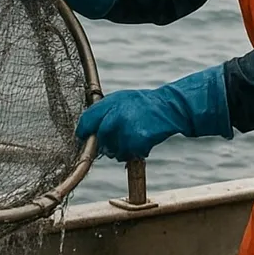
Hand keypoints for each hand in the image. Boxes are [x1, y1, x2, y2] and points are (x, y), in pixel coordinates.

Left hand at [75, 66, 232, 161]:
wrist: (170, 107)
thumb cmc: (145, 105)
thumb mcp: (122, 99)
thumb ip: (105, 112)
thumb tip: (87, 129)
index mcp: (110, 102)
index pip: (87, 120)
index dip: (83, 132)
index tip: (83, 138)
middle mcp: (116, 114)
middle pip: (99, 139)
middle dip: (104, 144)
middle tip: (114, 143)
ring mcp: (126, 128)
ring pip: (113, 150)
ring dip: (120, 151)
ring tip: (132, 139)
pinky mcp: (137, 140)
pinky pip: (128, 155)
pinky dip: (134, 153)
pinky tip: (142, 143)